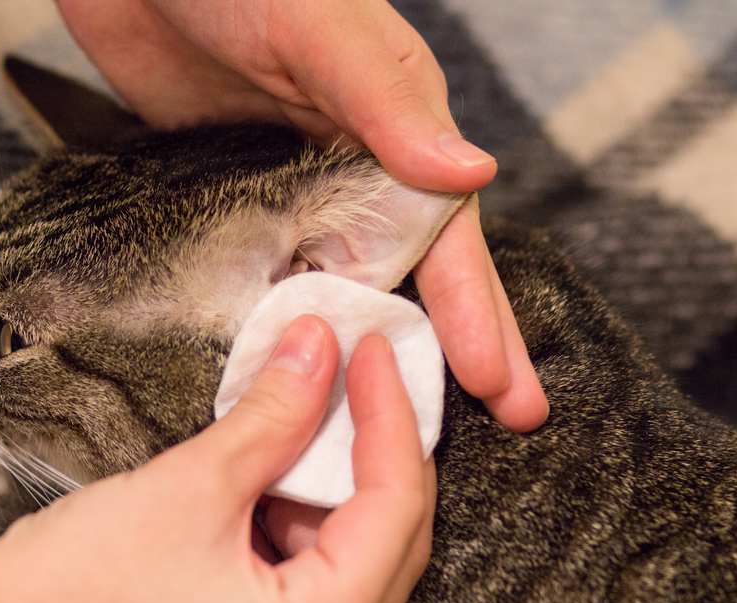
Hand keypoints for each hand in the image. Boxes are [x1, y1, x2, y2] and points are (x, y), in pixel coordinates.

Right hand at [0, 316, 433, 602]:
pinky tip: (271, 467)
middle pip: (389, 539)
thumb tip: (319, 346)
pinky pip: (307, 575)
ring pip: (351, 557)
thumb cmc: (76, 588)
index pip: (395, 509)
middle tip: (358, 373)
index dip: (392, 417)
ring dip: (334, 481)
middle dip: (376, 449)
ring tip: (309, 410)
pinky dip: (297, 515)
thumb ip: (271, 415)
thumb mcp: (191, 488)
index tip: (370, 350)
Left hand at [58, 0, 548, 431]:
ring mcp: (289, 191)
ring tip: (374, 426)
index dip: (476, 316)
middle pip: (405, 277)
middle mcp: (352, 170)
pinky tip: (282, 374)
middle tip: (482, 429)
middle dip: (442, 352)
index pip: (449, 239)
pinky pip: (263, 276)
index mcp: (395, 129)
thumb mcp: (318, 28)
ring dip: (356, 353)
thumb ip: (388, 101)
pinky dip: (278, 325)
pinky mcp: (230, 201)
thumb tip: (473, 176)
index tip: (506, 392)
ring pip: (334, 286)